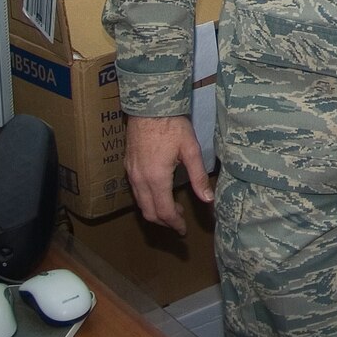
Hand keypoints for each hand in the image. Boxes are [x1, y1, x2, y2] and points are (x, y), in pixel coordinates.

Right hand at [124, 114, 211, 233]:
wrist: (148, 106)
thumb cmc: (172, 126)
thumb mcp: (190, 150)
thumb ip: (198, 177)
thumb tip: (208, 199)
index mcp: (156, 178)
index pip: (164, 211)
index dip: (174, 224)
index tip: (184, 230)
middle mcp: (140, 180)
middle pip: (149, 212)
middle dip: (164, 221)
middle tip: (179, 222)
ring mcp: (131, 173)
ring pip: (140, 203)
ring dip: (155, 211)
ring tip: (172, 210)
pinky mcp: (128, 166)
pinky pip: (135, 192)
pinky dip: (147, 200)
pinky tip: (159, 193)